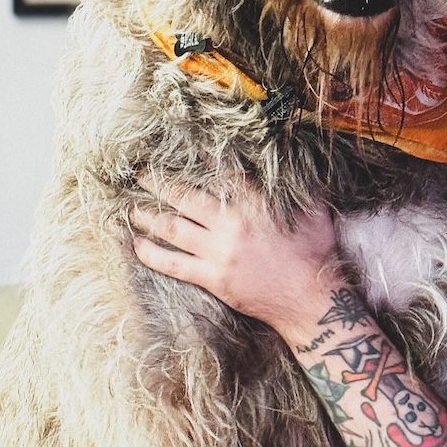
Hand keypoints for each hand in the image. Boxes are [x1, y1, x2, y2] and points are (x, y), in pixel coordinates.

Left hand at [131, 176, 339, 344]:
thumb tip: (285, 166)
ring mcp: (219, 252)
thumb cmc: (316, 253)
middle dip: (158, 182)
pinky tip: (137, 245)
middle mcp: (231, 223)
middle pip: (183, 195)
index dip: (195, 157)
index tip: (177, 148)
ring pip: (172, 227)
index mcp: (254, 202)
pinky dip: (152, 254)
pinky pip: (174, 264)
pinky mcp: (213, 278)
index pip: (218, 171)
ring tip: (131, 207)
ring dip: (147, 215)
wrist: (311, 298)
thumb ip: (293, 187)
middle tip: (140, 173)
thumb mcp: (311, 209)